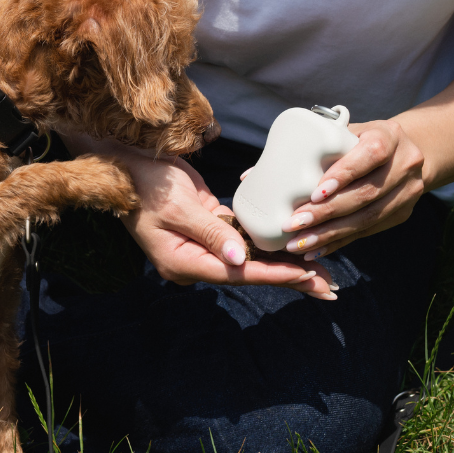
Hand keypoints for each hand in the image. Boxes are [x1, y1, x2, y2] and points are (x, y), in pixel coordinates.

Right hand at [118, 150, 336, 295]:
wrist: (125, 165)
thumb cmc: (147, 183)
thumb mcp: (179, 206)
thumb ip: (212, 232)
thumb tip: (241, 259)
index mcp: (183, 261)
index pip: (238, 273)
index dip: (274, 274)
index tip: (307, 275)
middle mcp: (195, 260)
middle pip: (250, 273)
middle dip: (290, 279)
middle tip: (328, 288)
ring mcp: (203, 246)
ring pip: (252, 260)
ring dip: (285, 263)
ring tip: (322, 273)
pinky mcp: (210, 229)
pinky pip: (244, 242)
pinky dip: (268, 246)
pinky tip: (294, 247)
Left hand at [280, 118, 425, 261]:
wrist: (407, 151)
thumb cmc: (359, 140)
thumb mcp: (343, 134)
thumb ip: (305, 149)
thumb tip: (249, 176)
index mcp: (389, 136)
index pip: (370, 154)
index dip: (344, 174)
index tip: (315, 191)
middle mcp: (404, 164)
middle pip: (365, 194)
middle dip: (326, 213)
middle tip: (293, 224)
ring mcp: (407, 192)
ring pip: (367, 218)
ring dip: (329, 234)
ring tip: (298, 244)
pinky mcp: (401, 214)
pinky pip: (367, 232)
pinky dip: (338, 242)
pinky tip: (315, 250)